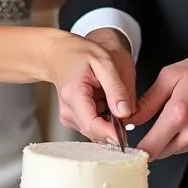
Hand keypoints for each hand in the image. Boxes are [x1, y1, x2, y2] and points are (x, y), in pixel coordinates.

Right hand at [43, 28, 134, 145]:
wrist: (60, 53)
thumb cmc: (81, 53)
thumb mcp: (105, 62)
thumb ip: (116, 88)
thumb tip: (125, 114)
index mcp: (74, 95)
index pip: (92, 126)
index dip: (112, 133)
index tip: (127, 133)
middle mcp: (68, 111)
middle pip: (97, 131)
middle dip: (114, 124)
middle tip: (121, 101)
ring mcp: (69, 117)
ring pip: (98, 130)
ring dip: (110, 119)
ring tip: (108, 95)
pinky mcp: (73, 120)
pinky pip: (95, 126)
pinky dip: (104, 116)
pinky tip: (102, 100)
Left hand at [133, 48, 187, 159]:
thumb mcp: (170, 76)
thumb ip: (148, 101)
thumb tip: (132, 118)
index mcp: (179, 113)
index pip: (150, 147)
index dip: (137, 149)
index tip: (130, 145)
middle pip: (161, 153)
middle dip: (152, 142)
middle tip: (153, 125)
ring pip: (175, 150)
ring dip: (169, 140)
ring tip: (176, 117)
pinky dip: (184, 139)